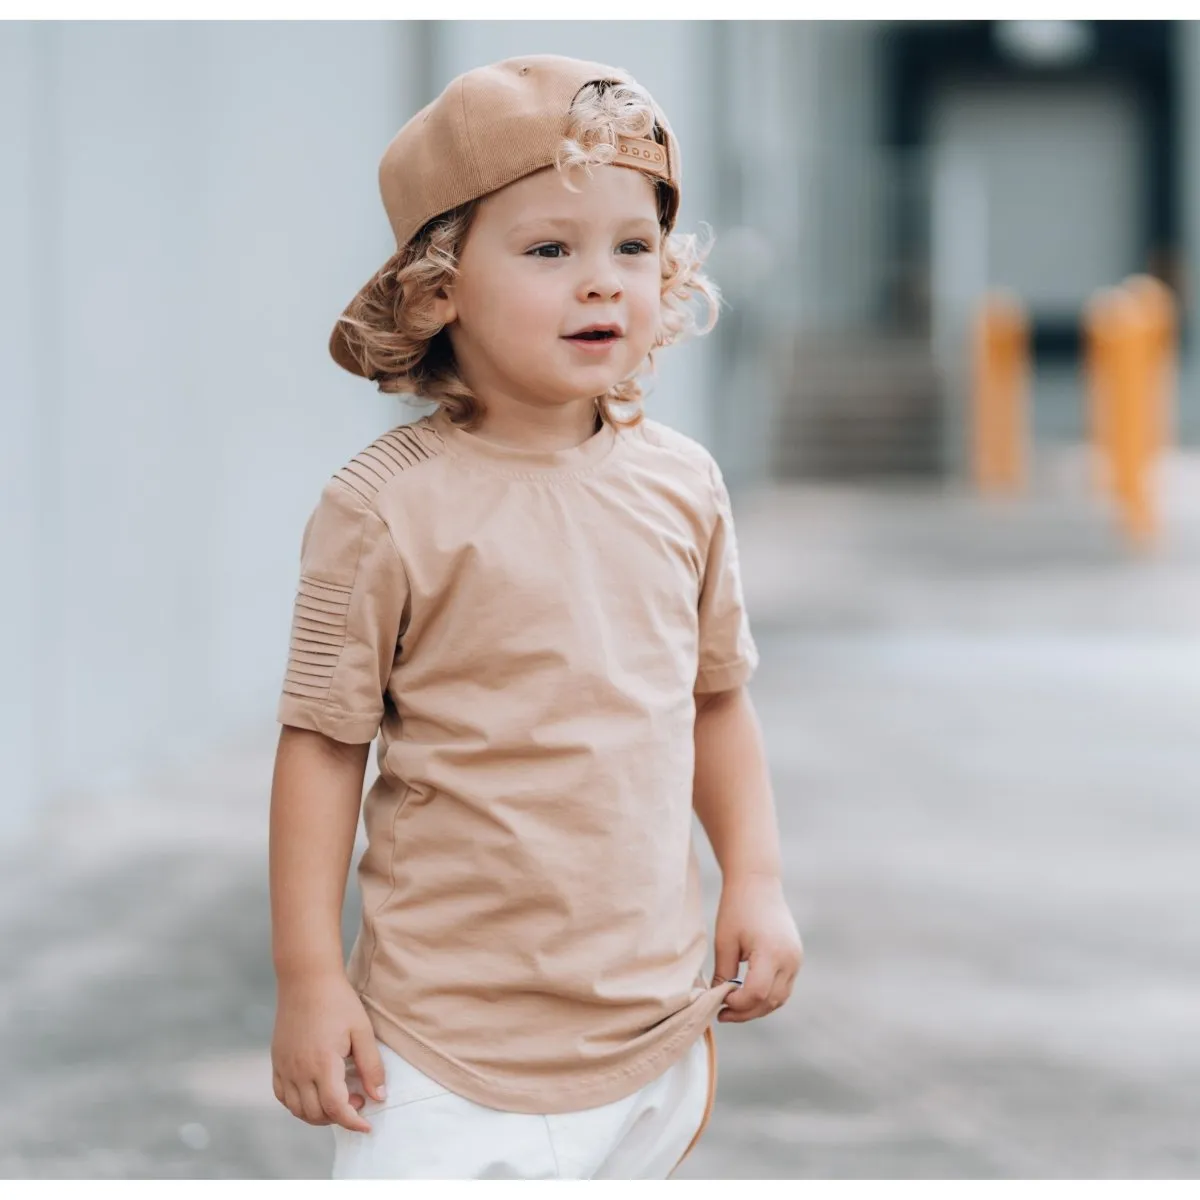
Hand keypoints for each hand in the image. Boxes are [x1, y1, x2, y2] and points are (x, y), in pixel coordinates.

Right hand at [271, 971, 386, 1132]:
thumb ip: (371, 1066)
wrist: (307, 978)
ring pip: (297, 1109)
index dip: (353, 1122)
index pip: (336, 1108)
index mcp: (323, 1062)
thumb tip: (379, 1097)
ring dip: (319, 1114)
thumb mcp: (362, 1030)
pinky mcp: (277, 1061)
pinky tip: (315, 1092)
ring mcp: (284, 1066)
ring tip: (339, 1097)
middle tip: (358, 1099)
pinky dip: (298, 1104)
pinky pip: (282, 1096)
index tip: (368, 1125)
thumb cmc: (338, 1001)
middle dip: (339, 1117)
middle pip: (316, 1113)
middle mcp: (299, 1069)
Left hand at [712, 873, 803, 1022]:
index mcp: (772, 952)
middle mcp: (790, 959)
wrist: (758, 882)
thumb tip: (717, 1000)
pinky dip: (767, 996)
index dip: (737, 1004)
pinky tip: (747, 994)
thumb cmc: (737, 907)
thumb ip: (723, 974)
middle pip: (771, 1001)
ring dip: (757, 1007)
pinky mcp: (796, 958)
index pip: (757, 994)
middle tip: (722, 1012)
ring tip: (733, 1006)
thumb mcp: (725, 942)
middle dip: (746, 1011)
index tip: (719, 1001)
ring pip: (780, 998)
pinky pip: (784, 987)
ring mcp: (797, 959)